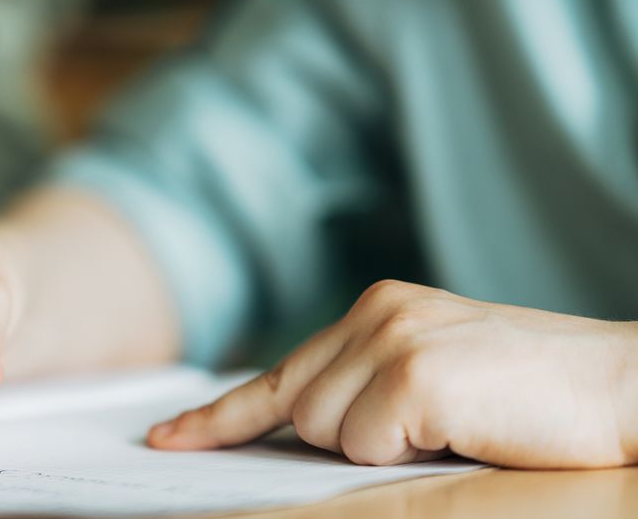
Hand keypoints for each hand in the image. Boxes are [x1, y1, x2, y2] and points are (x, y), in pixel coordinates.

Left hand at [147, 280, 637, 468]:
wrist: (627, 389)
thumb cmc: (532, 395)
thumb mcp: (434, 378)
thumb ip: (365, 386)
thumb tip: (299, 424)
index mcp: (378, 308)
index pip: (280, 372)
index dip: (220, 414)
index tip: (169, 438)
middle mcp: (376, 312)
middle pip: (296, 408)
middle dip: (338, 438)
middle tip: (423, 429)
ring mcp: (392, 339)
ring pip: (324, 431)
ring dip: (381, 448)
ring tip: (455, 425)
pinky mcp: (413, 375)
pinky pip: (366, 444)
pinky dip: (406, 453)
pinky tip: (462, 427)